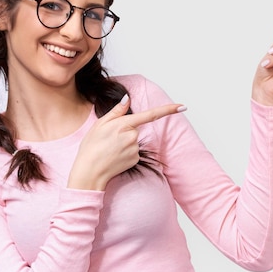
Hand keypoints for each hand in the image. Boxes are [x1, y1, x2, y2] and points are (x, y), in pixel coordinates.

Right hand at [68, 95, 184, 189]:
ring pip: (133, 140)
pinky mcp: (136, 159)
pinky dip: (125, 152)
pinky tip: (114, 157)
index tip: (182, 107)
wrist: (89, 173)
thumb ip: (116, 111)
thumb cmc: (91, 147)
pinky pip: (133, 151)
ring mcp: (135, 149)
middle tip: (108, 139)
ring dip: (124, 142)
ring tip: (108, 149)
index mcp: (124, 125)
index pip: (151, 114)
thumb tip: (127, 99)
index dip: (168, 110)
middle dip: (124, 131)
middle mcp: (133, 136)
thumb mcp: (100, 124)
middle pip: (135, 128)